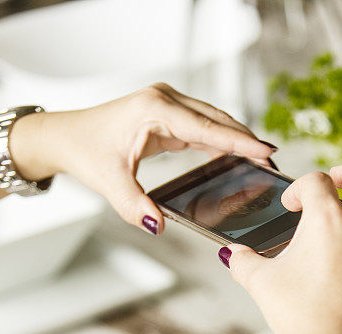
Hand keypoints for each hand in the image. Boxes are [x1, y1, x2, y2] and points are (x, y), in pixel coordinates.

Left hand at [8, 84, 275, 232]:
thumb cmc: (87, 151)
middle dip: (246, 139)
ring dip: (236, 139)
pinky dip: (220, 140)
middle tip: (272, 161)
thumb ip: (134, 205)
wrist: (68, 136)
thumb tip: (157, 225)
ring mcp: (168, 105)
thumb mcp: (109, 182)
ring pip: (212, 120)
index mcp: (154, 109)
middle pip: (216, 119)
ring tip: (262, 160)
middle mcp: (165, 100)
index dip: (238, 140)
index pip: (206, 127)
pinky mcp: (168, 115)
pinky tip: (236, 156)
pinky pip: (202, 127)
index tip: (265, 151)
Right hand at [221, 164, 341, 333]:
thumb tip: (233, 255)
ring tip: (332, 238)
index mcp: (327, 219)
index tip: (290, 207)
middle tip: (333, 184)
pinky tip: (341, 274)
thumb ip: (243, 263)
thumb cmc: (297, 315)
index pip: (317, 180)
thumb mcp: (260, 283)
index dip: (299, 188)